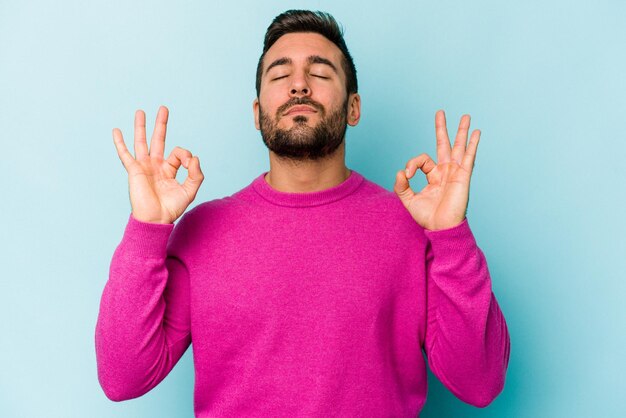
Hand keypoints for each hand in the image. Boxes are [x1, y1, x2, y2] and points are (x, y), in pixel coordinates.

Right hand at [113, 106, 203, 223]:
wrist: (156, 219)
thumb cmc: (172, 208)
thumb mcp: (190, 190)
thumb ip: (196, 174)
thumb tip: (194, 157)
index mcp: (169, 170)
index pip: (179, 153)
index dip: (186, 155)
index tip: (190, 163)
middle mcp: (156, 165)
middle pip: (158, 139)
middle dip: (161, 124)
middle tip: (164, 108)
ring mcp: (144, 166)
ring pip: (142, 142)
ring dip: (141, 127)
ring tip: (141, 111)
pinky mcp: (134, 170)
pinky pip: (125, 154)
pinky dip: (120, 142)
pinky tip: (116, 130)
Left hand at [393, 110, 479, 230]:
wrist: (441, 227)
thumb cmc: (428, 217)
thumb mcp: (408, 200)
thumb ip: (401, 186)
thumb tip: (401, 172)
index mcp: (434, 176)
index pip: (422, 160)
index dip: (412, 164)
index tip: (407, 174)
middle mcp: (446, 172)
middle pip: (444, 145)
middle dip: (442, 128)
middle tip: (439, 112)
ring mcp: (455, 173)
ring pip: (458, 147)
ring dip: (461, 131)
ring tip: (465, 116)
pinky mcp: (463, 177)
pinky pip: (468, 157)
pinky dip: (472, 144)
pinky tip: (476, 132)